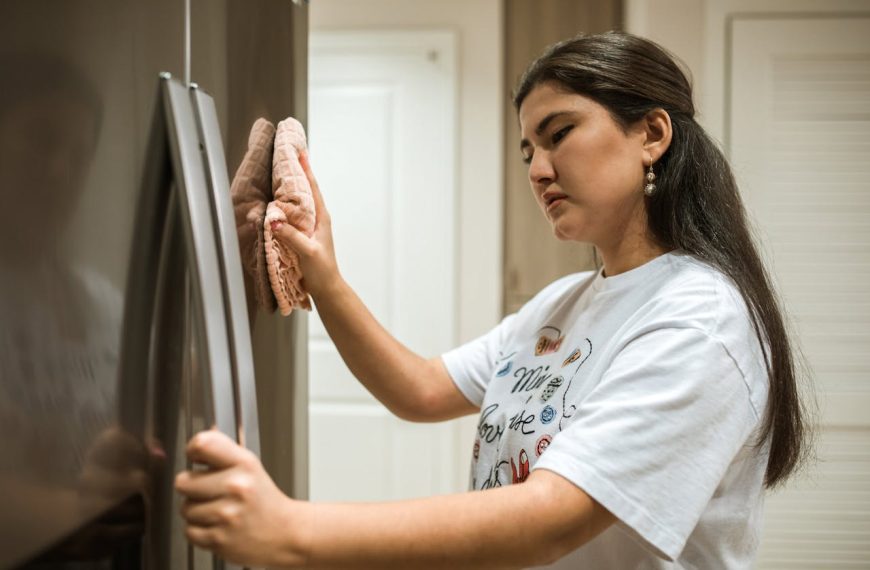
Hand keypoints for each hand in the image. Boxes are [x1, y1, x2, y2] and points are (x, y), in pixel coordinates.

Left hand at [175, 429, 303, 566]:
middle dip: (192, 488)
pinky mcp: (219, 539)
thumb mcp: (250, 467)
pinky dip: (199, 531)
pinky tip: (217, 526)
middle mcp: (236, 486)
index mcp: (244, 464)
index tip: (195, 457)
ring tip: (218, 510)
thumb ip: (223, 452)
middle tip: (210, 491)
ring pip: (185, 508)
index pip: (203, 444)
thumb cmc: (263, 500)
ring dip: (196, 512)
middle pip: (183, 481)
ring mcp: (227, 514)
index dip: (192, 450)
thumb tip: (198, 442)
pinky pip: (189, 531)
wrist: (284, 533)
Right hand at [271, 152, 341, 298]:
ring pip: (297, 202)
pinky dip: (283, 206)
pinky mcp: (302, 235)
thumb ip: (292, 236)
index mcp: (321, 218)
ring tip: (278, 172)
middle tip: (285, 156)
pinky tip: (274, 203)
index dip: (306, 170)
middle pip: (305, 191)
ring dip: (288, 188)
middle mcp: (316, 219)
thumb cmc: (322, 271)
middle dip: (295, 173)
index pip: (313, 188)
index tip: (299, 152)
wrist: (326, 288)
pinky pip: (291, 215)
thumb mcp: (308, 252)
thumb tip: (273, 221)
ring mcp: (309, 227)